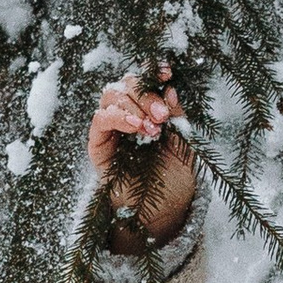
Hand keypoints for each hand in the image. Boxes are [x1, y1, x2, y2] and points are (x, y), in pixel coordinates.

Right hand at [86, 66, 195, 239]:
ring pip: (112, 95)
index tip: (167, 73)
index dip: (153, 72)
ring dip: (133, 106)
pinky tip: (136, 127)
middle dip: (146, 95)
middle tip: (163, 116)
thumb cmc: (174, 176)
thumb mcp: (184, 144)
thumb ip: (178, 117)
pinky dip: (118, 117)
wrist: (162, 210)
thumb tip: (171, 89)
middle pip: (128, 84)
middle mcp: (129, 113)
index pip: (146, 80)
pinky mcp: (98, 143)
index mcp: (150, 108)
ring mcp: (112, 126)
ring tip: (152, 128)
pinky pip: (100, 118)